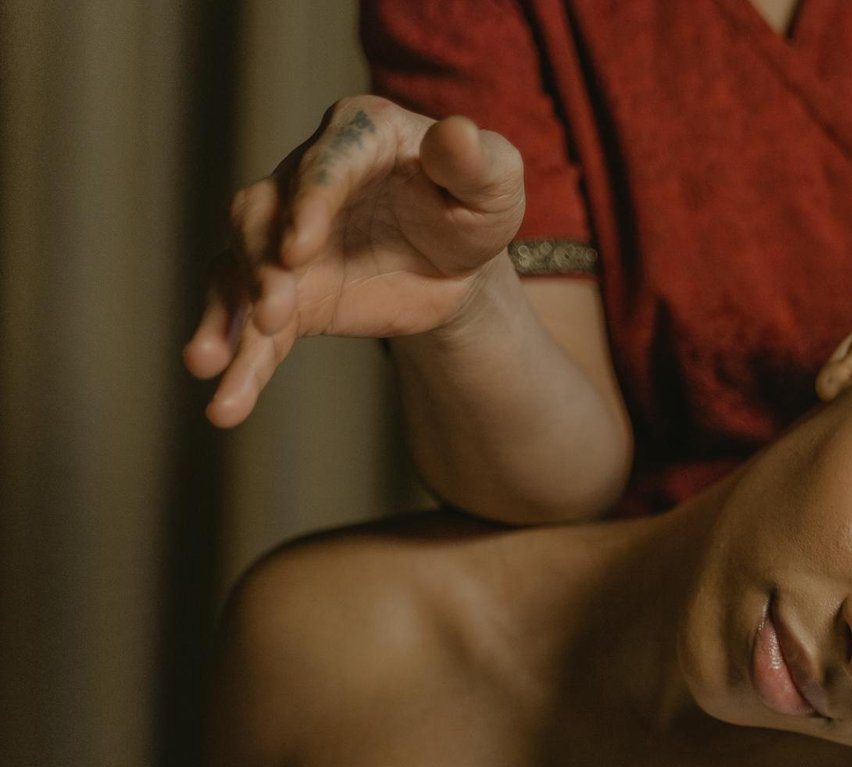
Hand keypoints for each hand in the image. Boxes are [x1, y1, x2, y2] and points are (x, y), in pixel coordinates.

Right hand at [182, 95, 525, 426]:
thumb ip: (478, 161)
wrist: (458, 264)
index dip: (308, 203)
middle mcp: (304, 177)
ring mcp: (282, 236)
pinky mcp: (285, 292)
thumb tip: (459, 134)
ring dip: (225, 318)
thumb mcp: (494, 183)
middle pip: (262, 215)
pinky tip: (228, 404)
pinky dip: (240, 363)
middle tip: (270, 312)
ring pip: (239, 270)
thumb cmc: (473, 204)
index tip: (298, 249)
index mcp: (358, 133)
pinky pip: (251, 328)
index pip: (325, 164)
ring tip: (213, 366)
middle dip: (259, 265)